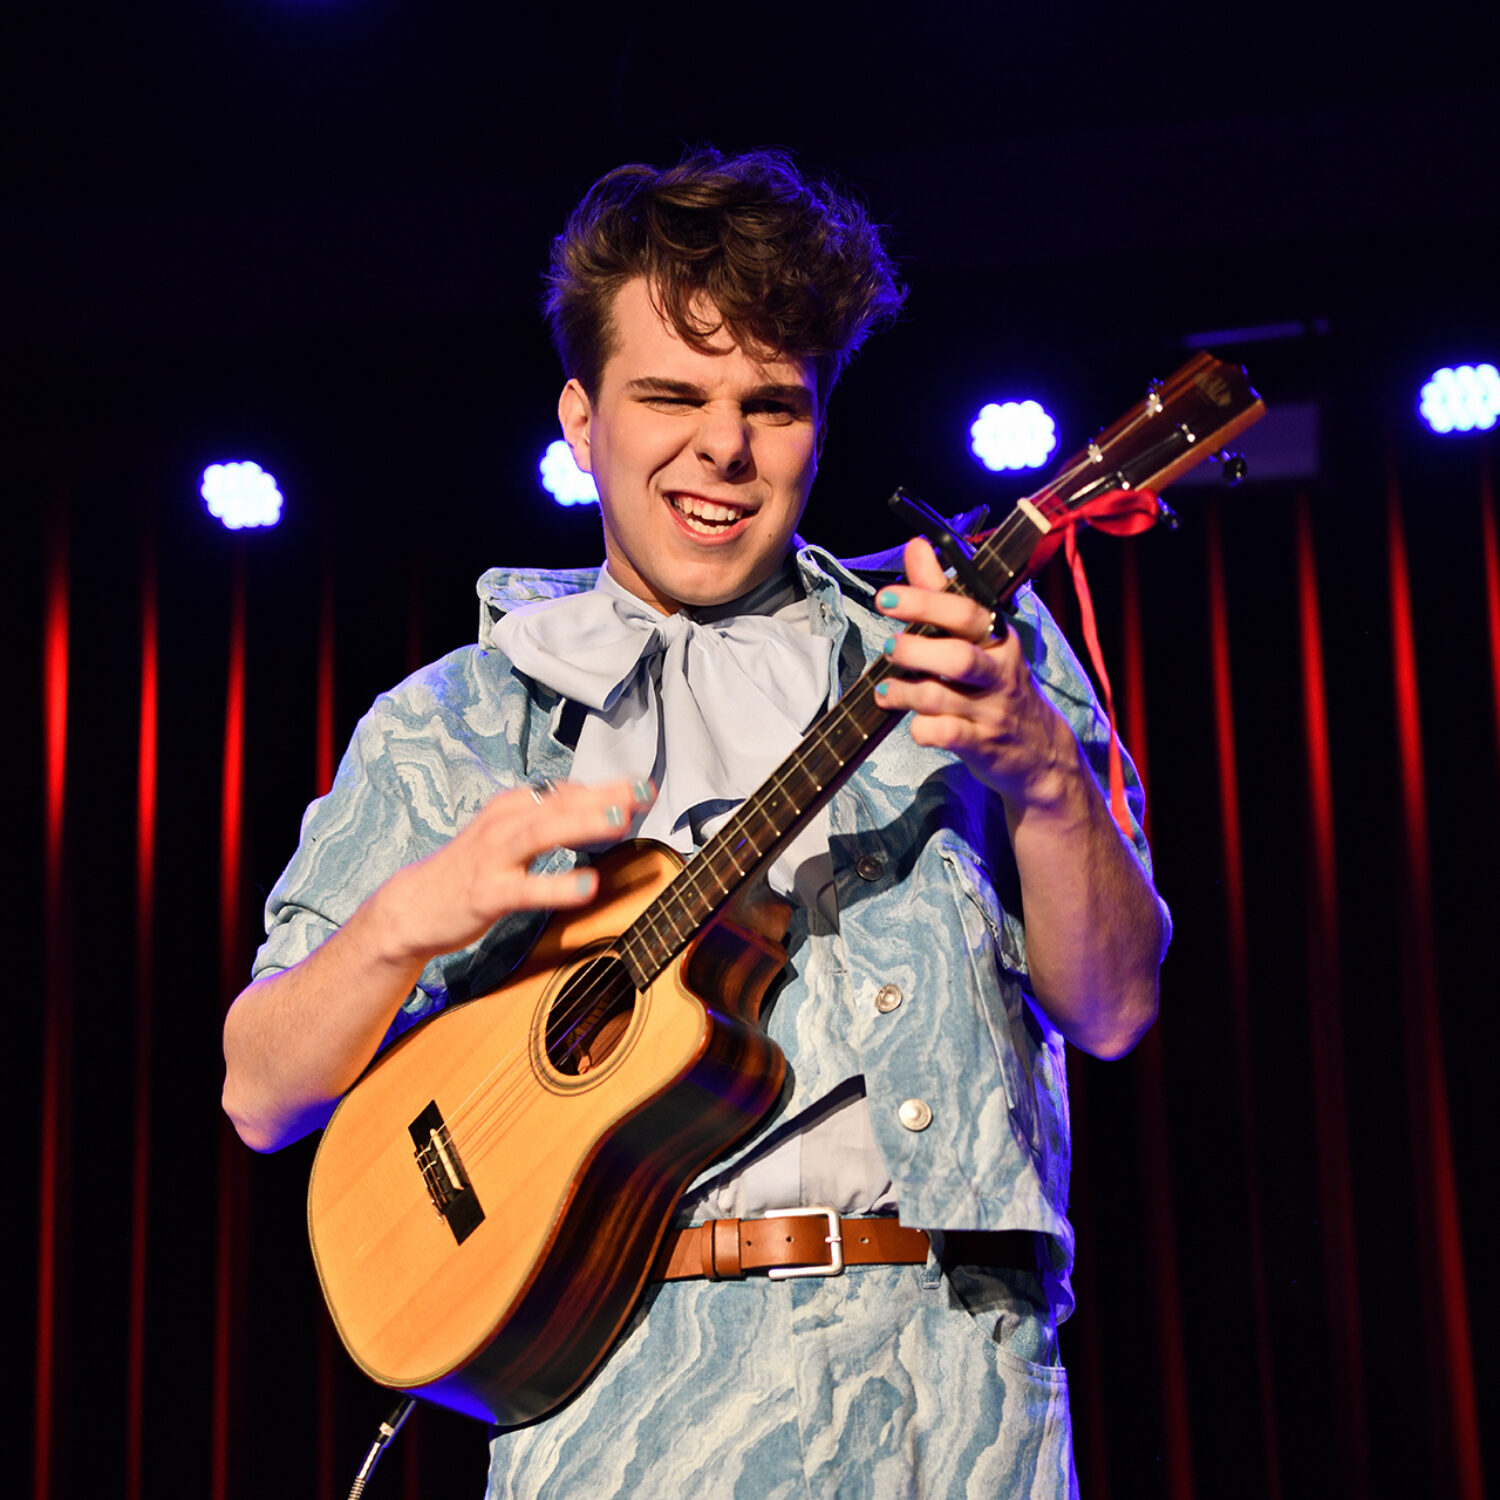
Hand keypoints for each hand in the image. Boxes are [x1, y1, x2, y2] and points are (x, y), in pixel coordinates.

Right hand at [375, 776, 654, 964]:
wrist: (412, 906)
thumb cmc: (470, 868)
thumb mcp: (507, 832)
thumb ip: (547, 816)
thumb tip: (591, 797)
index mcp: (512, 808)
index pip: (565, 791)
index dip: (606, 786)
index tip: (644, 783)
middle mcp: (504, 824)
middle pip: (559, 804)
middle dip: (604, 795)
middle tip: (644, 790)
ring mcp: (495, 858)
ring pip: (542, 833)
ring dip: (582, 823)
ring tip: (620, 818)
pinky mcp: (488, 893)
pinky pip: (527, 889)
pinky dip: (558, 886)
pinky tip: (588, 886)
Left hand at [872, 537, 1083, 812]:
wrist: (1039, 752)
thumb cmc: (998, 685)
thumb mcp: (980, 637)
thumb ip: (943, 593)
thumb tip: (916, 546)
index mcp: (997, 639)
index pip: (966, 612)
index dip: (925, 601)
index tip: (887, 596)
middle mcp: (997, 672)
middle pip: (958, 656)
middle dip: (916, 649)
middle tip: (891, 647)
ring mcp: (989, 711)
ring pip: (943, 696)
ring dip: (907, 691)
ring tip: (886, 689)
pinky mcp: (981, 745)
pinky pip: (945, 735)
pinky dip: (921, 729)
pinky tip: (912, 723)